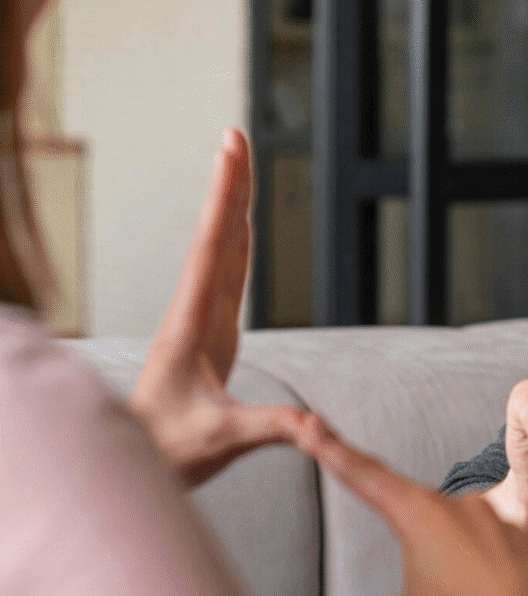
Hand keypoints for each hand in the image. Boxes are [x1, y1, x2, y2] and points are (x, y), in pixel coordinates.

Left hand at [131, 129, 309, 487]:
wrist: (141, 458)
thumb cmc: (171, 448)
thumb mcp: (222, 440)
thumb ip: (272, 427)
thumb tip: (318, 424)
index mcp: (191, 325)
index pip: (213, 250)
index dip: (225, 200)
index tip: (231, 153)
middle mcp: (193, 312)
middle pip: (216, 237)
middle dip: (228, 187)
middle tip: (236, 137)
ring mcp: (201, 319)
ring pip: (220, 251)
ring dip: (231, 207)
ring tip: (239, 165)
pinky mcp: (211, 330)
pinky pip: (227, 274)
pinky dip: (235, 240)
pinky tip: (239, 223)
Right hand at [298, 421, 527, 595]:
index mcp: (418, 515)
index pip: (366, 476)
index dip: (336, 451)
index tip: (314, 425)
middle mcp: (462, 507)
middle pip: (431, 528)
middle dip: (431, 563)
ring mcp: (505, 523)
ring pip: (476, 545)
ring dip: (470, 575)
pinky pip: (516, 561)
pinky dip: (508, 584)